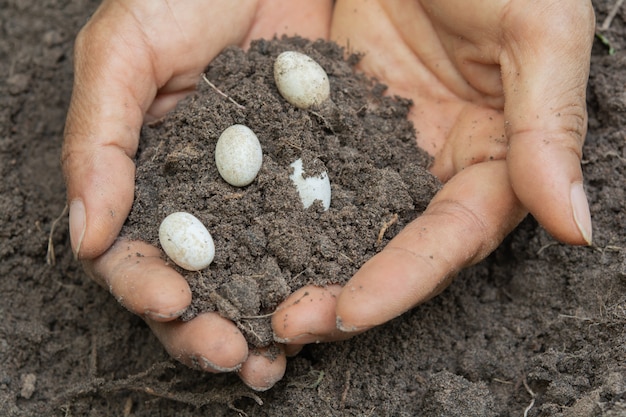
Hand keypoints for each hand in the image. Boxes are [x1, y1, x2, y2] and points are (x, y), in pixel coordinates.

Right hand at [62, 0, 331, 389]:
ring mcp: (258, 196)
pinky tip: (328, 305)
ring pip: (256, 275)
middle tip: (234, 355)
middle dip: (209, 326)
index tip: (172, 302)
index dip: (146, 285)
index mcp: (144, 180)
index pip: (134, 252)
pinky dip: (316, 276)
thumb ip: (97, 140)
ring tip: (277, 359)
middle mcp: (201, 200)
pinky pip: (314, 237)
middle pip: (198, 283)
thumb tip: (83, 236)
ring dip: (264, 322)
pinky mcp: (310, 182)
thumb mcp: (123, 54)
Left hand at [273, 0, 594, 342]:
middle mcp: (432, 167)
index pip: (450, 238)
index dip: (404, 280)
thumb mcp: (537, 31)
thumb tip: (576, 226)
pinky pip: (301, 171)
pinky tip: (235, 233)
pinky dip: (271, 205)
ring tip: (248, 298)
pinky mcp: (335, 122)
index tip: (350, 313)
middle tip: (284, 327)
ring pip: (339, 221)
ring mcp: (380, 147)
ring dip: (299, 263)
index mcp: (492, 159)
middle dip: (340, 293)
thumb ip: (550, 126)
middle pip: (389, 247)